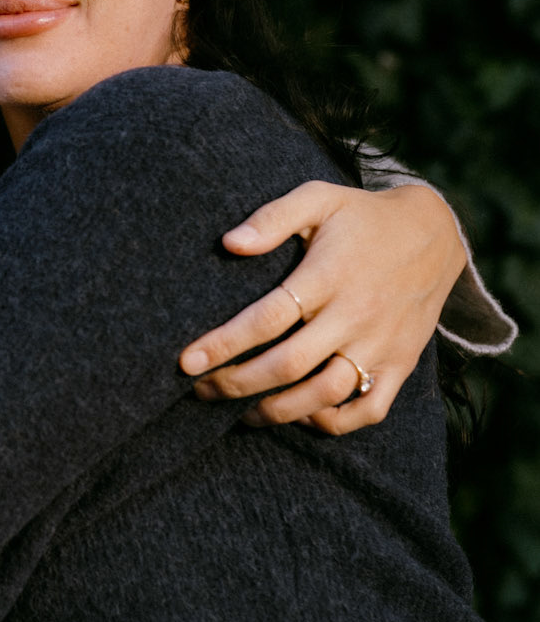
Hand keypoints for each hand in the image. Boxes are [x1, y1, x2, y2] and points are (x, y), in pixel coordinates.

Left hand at [179, 181, 465, 435]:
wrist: (435, 234)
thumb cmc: (362, 217)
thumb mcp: (319, 199)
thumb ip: (273, 218)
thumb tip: (230, 243)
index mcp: (329, 275)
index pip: (267, 318)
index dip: (223, 344)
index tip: (186, 362)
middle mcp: (355, 315)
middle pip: (289, 365)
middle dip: (237, 384)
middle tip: (201, 391)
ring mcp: (380, 344)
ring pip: (325, 395)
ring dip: (277, 411)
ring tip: (241, 413)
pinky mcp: (400, 364)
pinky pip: (368, 410)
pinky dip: (332, 422)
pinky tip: (301, 415)